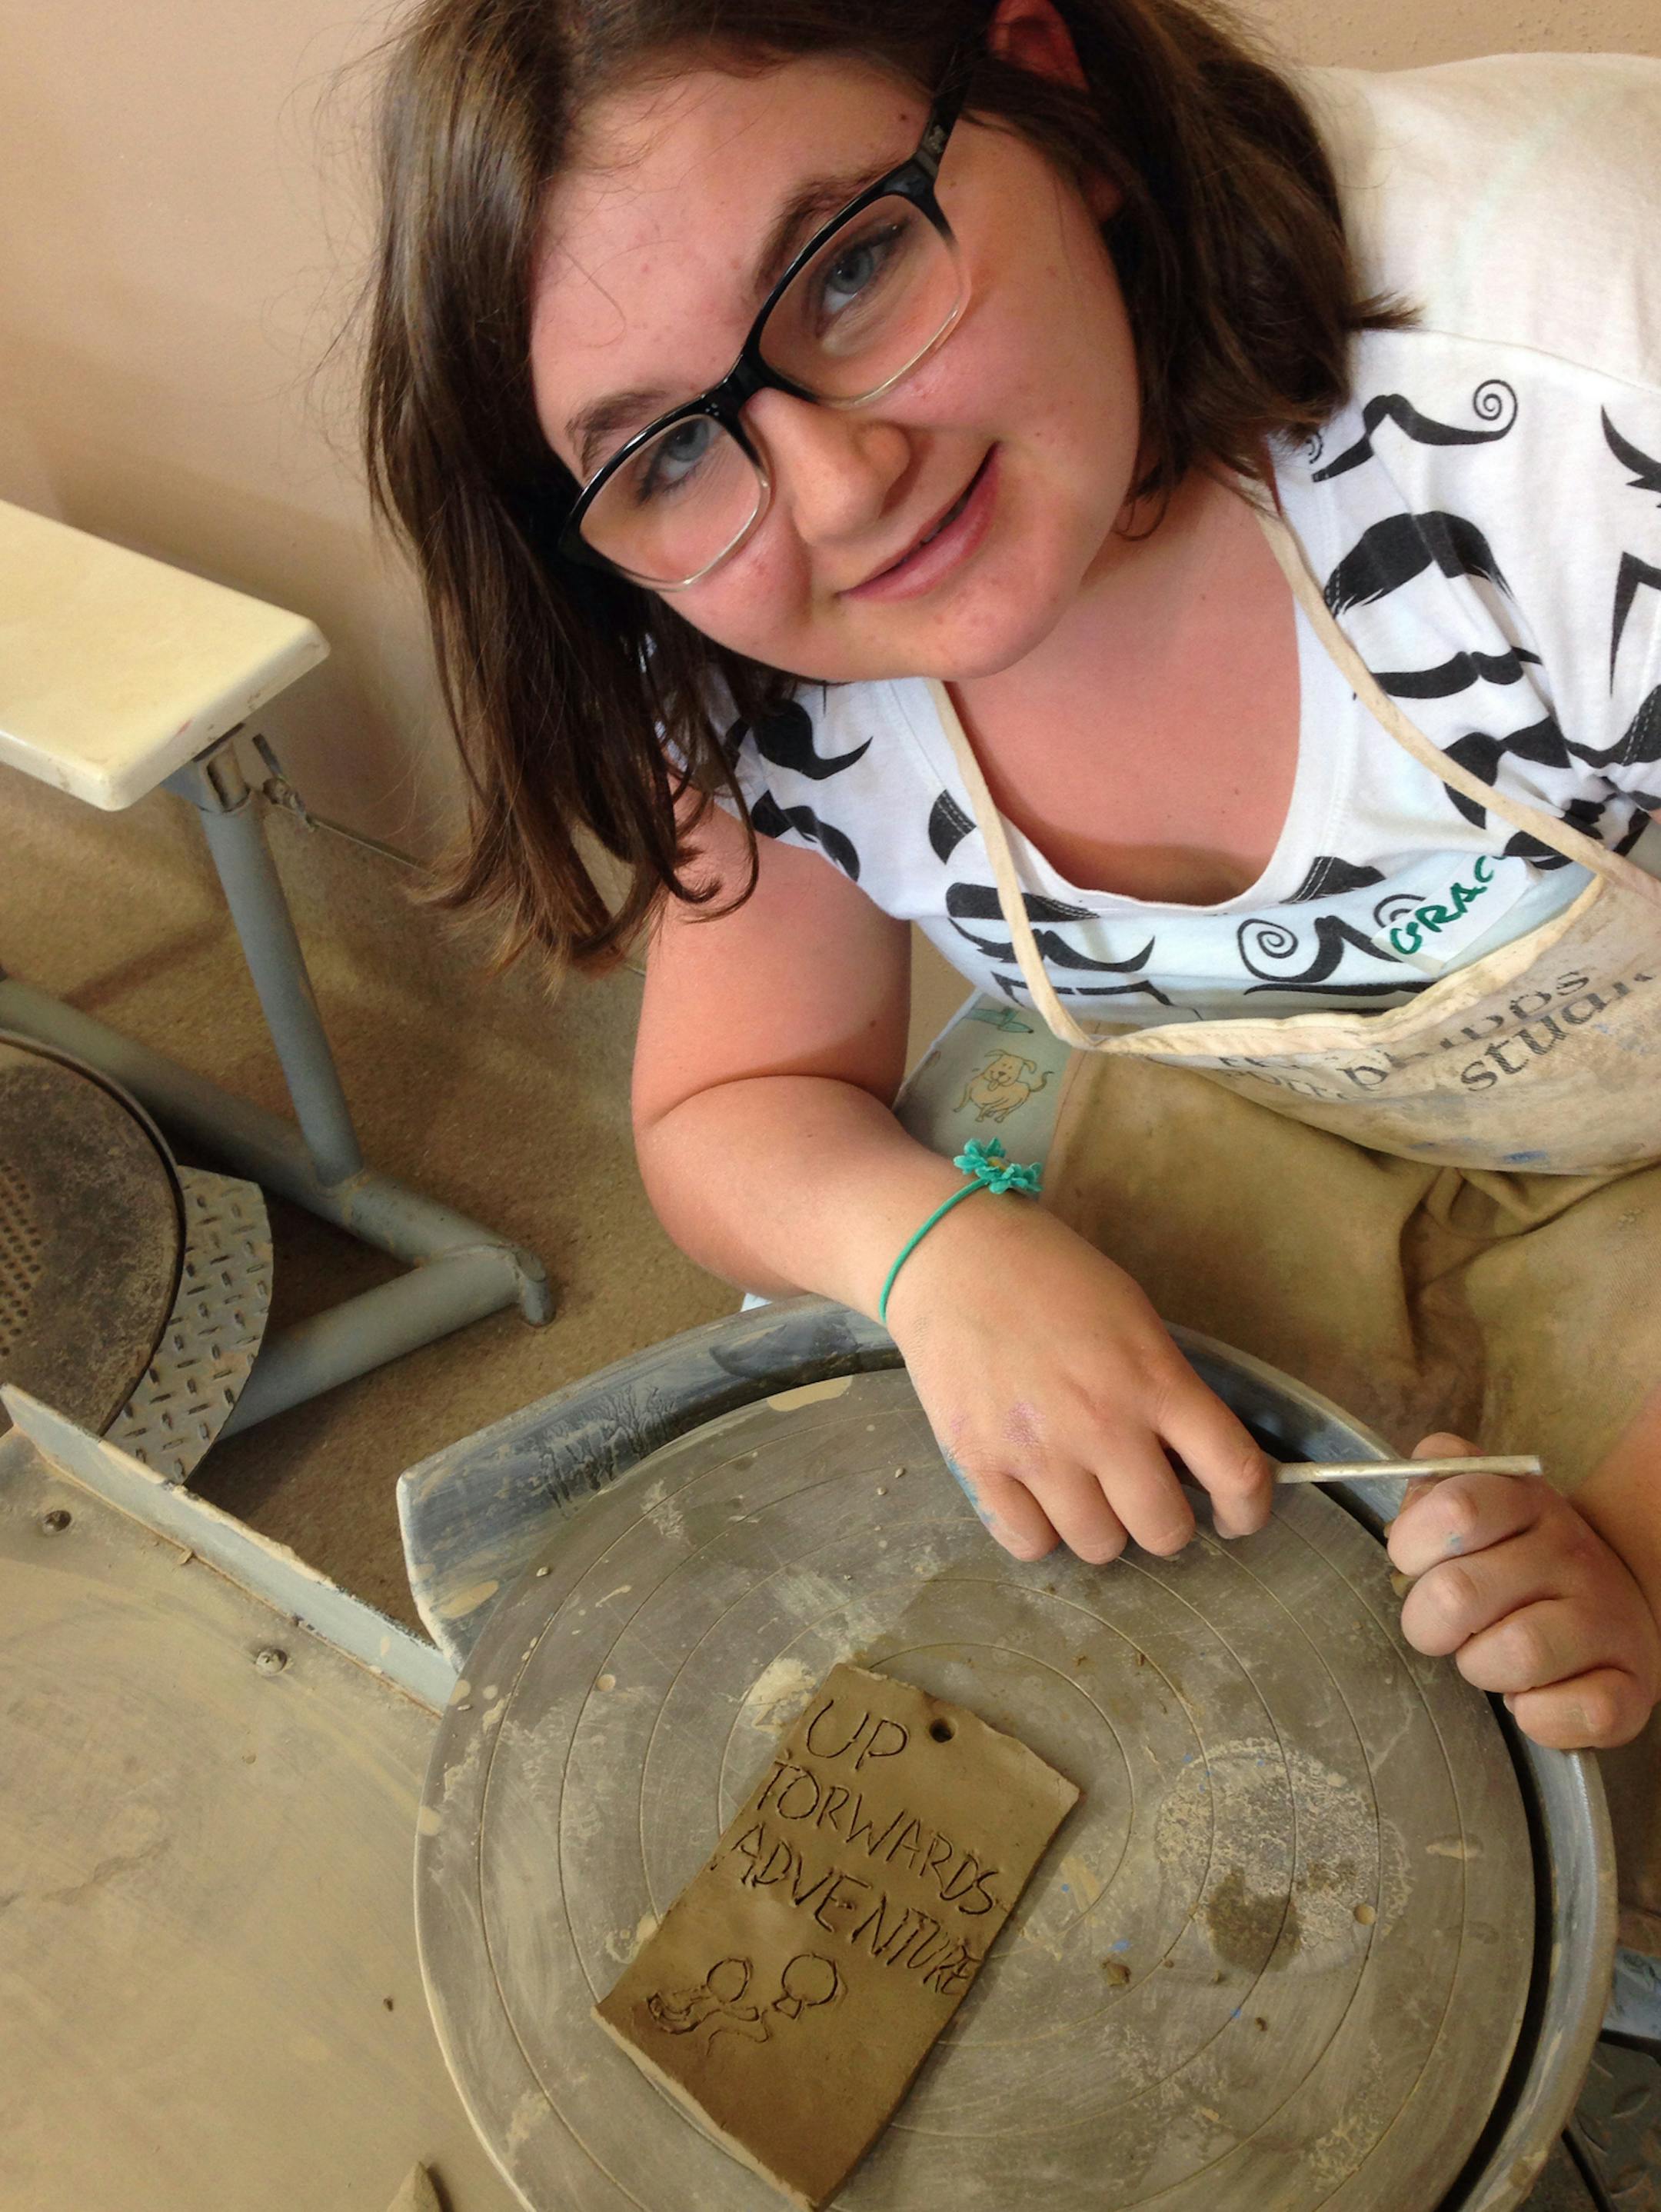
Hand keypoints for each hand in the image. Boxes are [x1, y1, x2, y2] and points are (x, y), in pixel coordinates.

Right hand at [882, 1193, 1273, 1564]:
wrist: (952, 1256)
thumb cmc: (1050, 1276)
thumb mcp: (1134, 1317)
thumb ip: (1166, 1388)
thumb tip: (1186, 1460)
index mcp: (1155, 1380)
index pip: (1236, 1472)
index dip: (1248, 1508)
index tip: (1236, 1515)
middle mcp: (1104, 1425)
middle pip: (1164, 1531)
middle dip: (1164, 1523)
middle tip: (1143, 1497)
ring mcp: (1039, 1451)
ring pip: (1098, 1547)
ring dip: (1100, 1528)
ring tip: (1083, 1491)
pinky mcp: (979, 1464)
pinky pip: (1029, 1543)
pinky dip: (1040, 1530)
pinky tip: (1036, 1496)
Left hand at [1388, 1433, 1660, 1748]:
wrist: (1614, 1598)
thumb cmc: (1521, 1556)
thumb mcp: (1479, 1502)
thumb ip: (1433, 1486)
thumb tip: (1411, 1498)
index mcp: (1524, 1501)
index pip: (1457, 1509)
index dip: (1413, 1544)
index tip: (1413, 1562)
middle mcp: (1570, 1554)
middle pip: (1460, 1593)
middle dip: (1427, 1621)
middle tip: (1443, 1625)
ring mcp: (1606, 1619)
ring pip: (1518, 1653)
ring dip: (1480, 1667)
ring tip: (1489, 1658)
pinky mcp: (1633, 1685)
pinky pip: (1584, 1713)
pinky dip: (1540, 1717)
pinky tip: (1530, 1698)